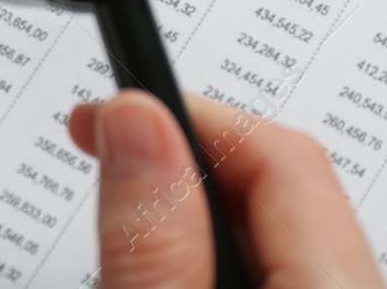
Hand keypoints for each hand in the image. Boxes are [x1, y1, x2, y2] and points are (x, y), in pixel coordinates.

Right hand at [67, 90, 384, 287]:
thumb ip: (153, 242)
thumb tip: (135, 121)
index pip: (283, 152)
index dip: (186, 114)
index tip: (108, 114)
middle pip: (287, 188)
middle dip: (187, 160)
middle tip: (100, 152)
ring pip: (282, 235)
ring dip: (199, 213)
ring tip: (124, 218)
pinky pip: (283, 272)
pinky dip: (219, 257)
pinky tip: (172, 266)